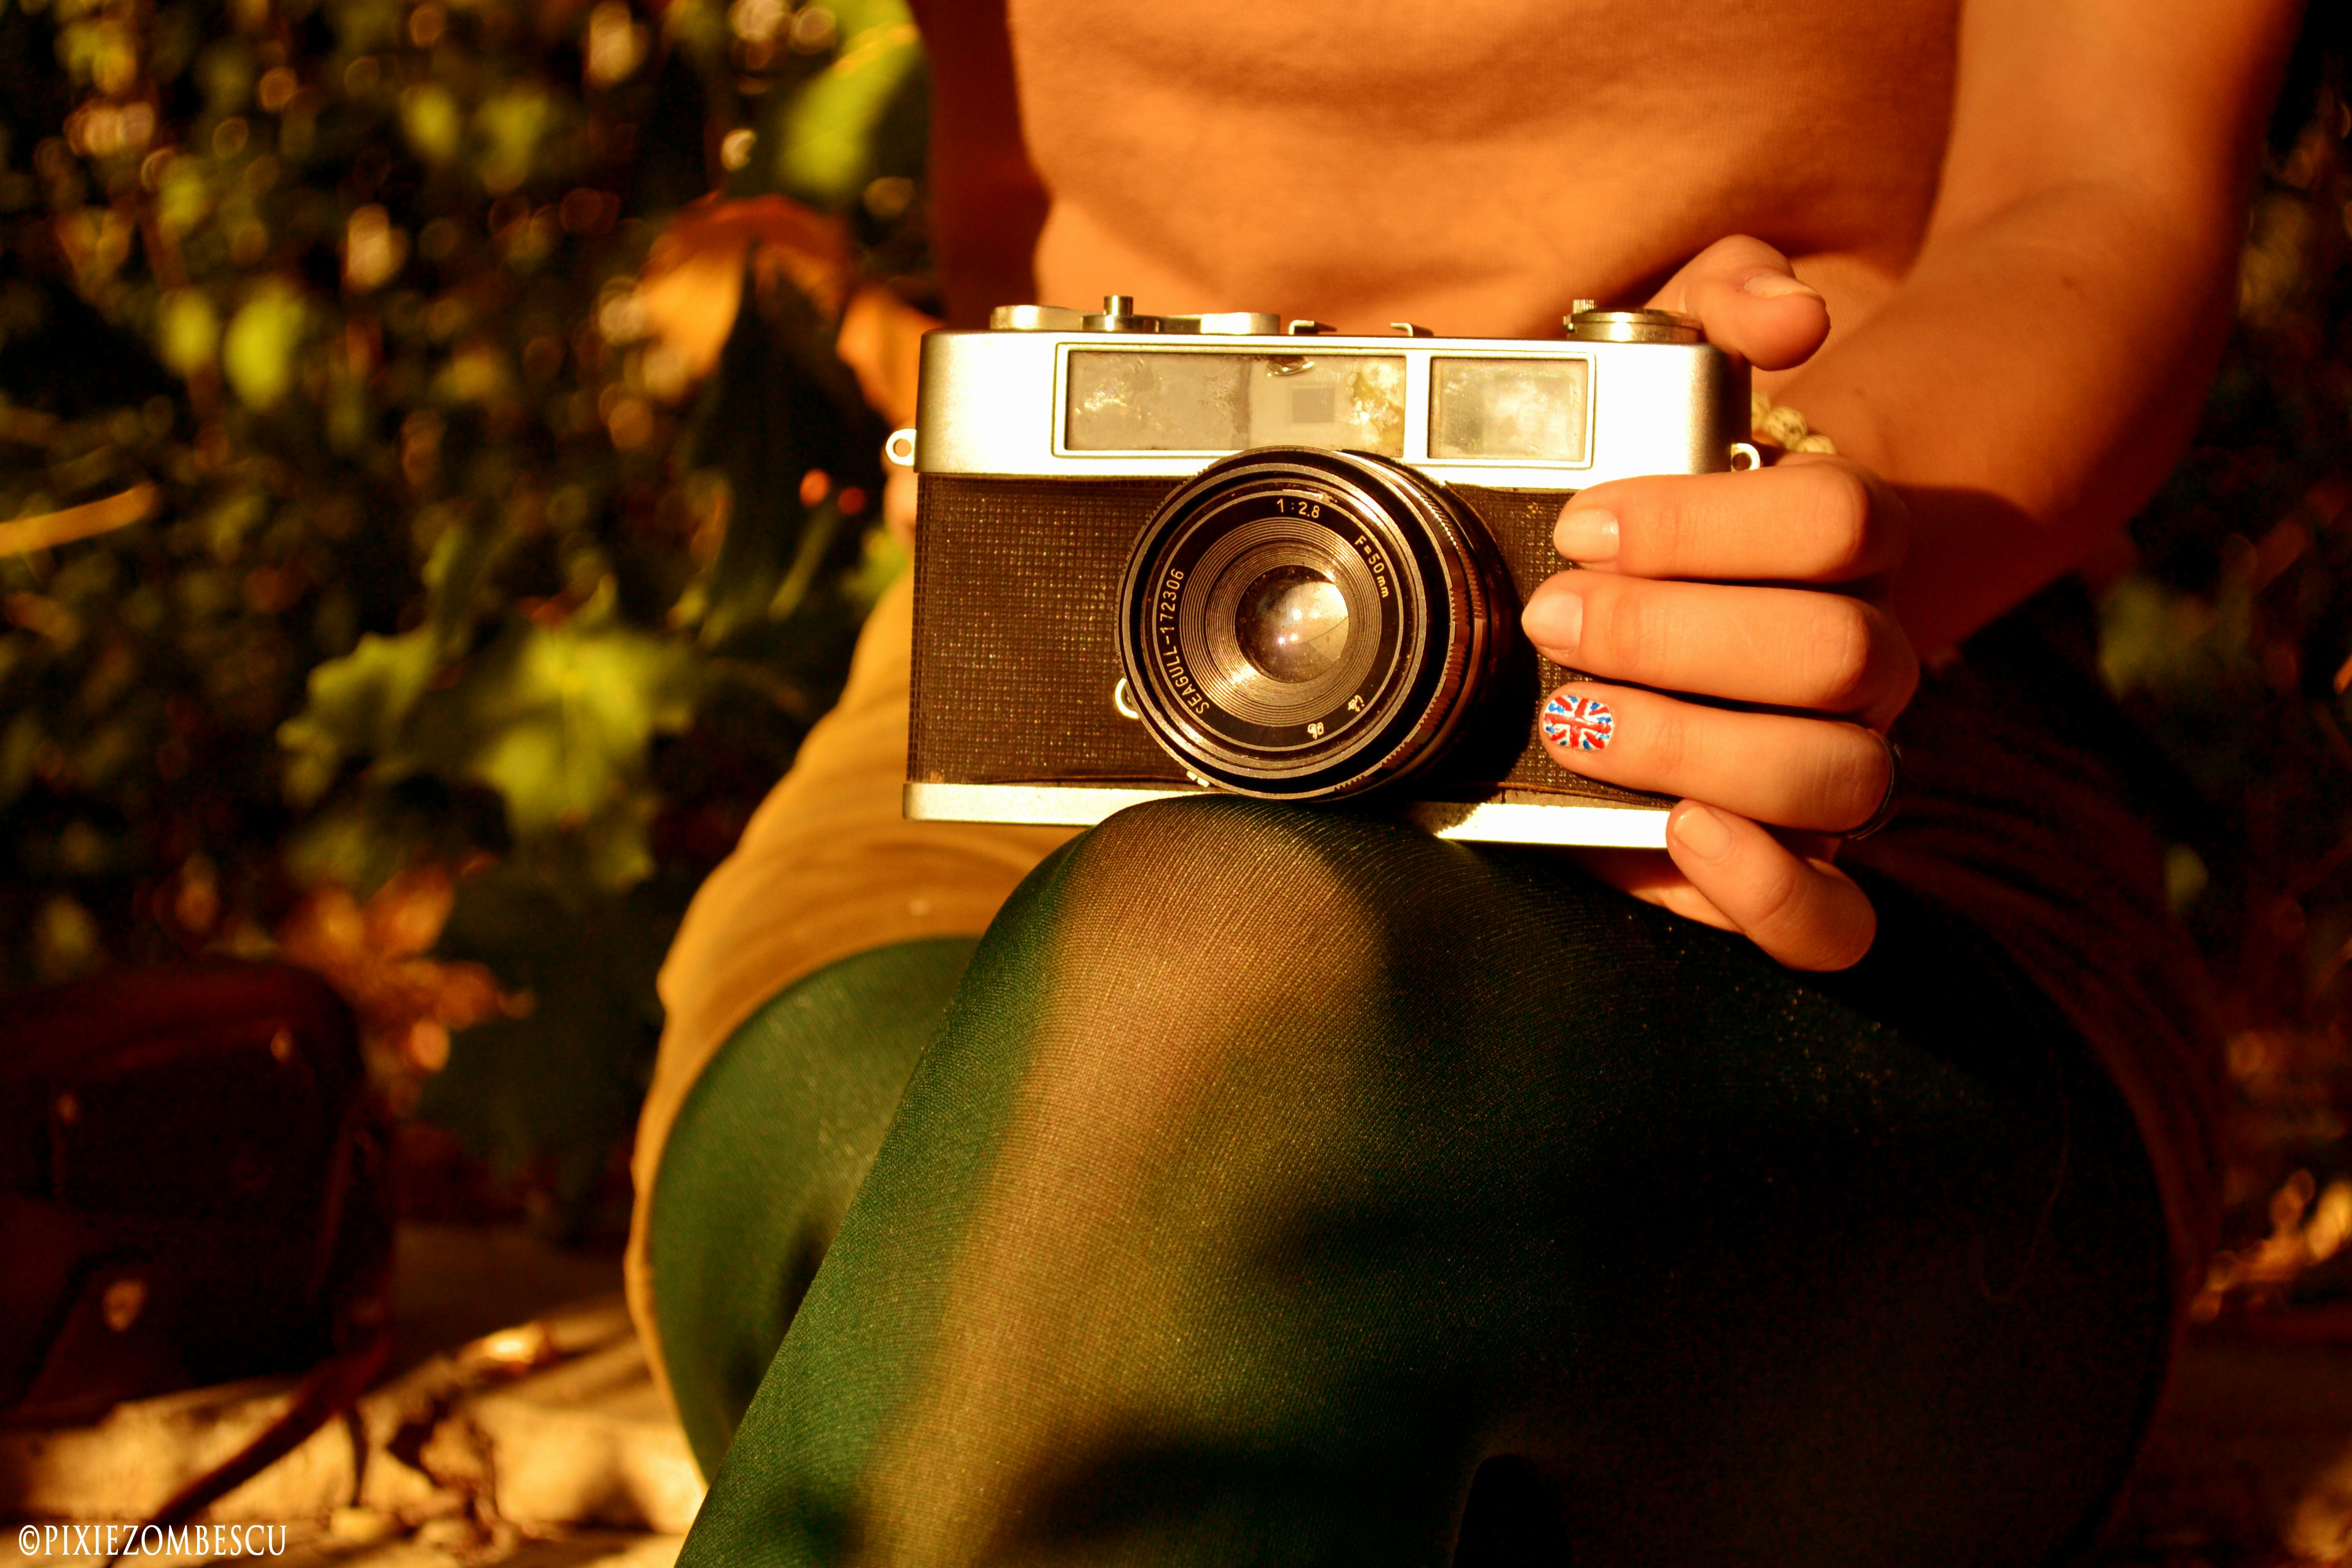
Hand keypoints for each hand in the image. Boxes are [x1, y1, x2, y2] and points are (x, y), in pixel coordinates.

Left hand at [1521, 238, 1917, 970]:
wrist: (1655, 610)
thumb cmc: (1661, 490)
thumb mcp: (1673, 367)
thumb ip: (1722, 298)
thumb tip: (1785, 315)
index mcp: (1843, 543)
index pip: (1840, 519)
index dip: (1709, 522)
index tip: (1583, 519)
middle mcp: (1862, 656)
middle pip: (1842, 651)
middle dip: (1677, 634)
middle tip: (1555, 616)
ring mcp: (1835, 763)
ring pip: (1843, 774)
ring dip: (1698, 744)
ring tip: (1573, 719)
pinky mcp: (1789, 865)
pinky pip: (1836, 921)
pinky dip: (1773, 895)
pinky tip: (1688, 838)